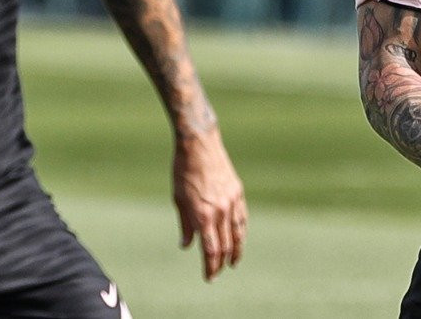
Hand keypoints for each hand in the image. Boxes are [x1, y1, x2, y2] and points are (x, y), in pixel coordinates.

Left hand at [172, 126, 246, 279]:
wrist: (199, 144)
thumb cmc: (183, 171)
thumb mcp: (178, 199)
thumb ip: (185, 225)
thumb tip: (186, 245)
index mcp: (202, 215)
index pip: (210, 250)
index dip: (210, 266)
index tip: (209, 277)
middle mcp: (220, 211)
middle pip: (224, 245)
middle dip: (220, 262)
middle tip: (216, 273)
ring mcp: (231, 201)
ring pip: (238, 233)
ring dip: (236, 250)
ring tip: (233, 262)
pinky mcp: (237, 191)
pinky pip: (242, 217)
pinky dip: (241, 230)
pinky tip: (239, 237)